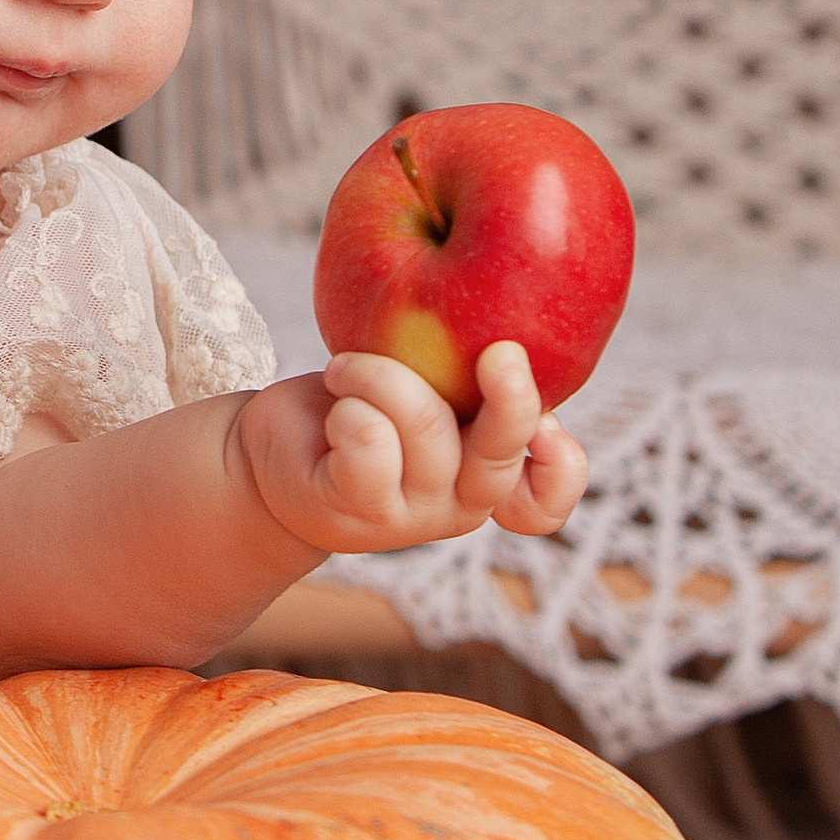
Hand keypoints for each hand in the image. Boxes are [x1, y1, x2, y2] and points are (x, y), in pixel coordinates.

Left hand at [235, 341, 586, 563]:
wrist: (275, 449)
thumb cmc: (362, 402)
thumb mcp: (424, 382)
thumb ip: (468, 372)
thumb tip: (508, 326)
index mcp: (489, 469)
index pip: (548, 497)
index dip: (563, 468)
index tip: (549, 423)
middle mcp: (460, 501)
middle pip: (503, 453)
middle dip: (513, 397)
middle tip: (499, 352)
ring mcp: (410, 514)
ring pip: (424, 423)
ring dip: (377, 373)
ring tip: (344, 367)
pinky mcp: (355, 507)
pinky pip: (368, 439)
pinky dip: (349, 402)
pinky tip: (333, 400)